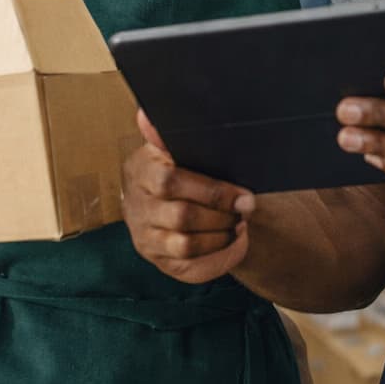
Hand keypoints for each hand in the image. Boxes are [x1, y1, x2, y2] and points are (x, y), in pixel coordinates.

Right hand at [122, 109, 254, 282]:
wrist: (164, 202)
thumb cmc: (178, 167)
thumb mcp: (171, 147)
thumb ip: (164, 134)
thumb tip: (147, 114)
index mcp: (140, 172)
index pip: (170, 182)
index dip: (212, 191)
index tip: (243, 193)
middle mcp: (137, 209)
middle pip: (182, 217)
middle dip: (222, 214)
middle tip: (247, 208)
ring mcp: (147, 239)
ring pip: (187, 246)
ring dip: (222, 236)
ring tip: (239, 224)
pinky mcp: (161, 263)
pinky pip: (193, 270)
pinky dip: (220, 258)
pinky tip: (235, 243)